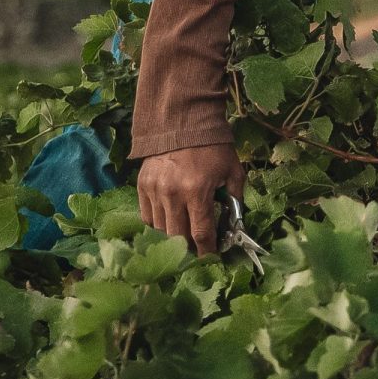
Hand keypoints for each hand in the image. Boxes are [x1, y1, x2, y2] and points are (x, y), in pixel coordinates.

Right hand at [136, 142, 245, 256]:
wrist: (183, 121)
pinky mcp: (142, 186)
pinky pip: (147, 216)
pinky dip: (158, 224)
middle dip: (189, 248)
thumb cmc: (213, 147)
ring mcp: (154, 190)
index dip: (207, 250)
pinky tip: (169, 222)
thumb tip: (234, 223)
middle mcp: (172, 194)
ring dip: (173, 237)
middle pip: (177, 237)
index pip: (201, 233)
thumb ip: (235, 198)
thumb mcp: (233, 170)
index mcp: (197, 191)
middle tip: (197, 252)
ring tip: (183, 239)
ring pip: (160, 229)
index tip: (212, 257)